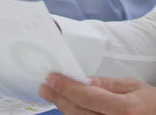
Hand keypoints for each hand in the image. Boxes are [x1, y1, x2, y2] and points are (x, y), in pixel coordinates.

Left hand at [38, 74, 155, 114]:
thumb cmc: (152, 104)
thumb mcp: (134, 87)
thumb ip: (108, 85)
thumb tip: (84, 80)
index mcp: (125, 110)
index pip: (88, 97)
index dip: (67, 87)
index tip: (51, 78)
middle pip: (78, 112)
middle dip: (59, 98)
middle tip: (45, 86)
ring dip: (64, 109)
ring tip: (54, 94)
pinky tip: (69, 108)